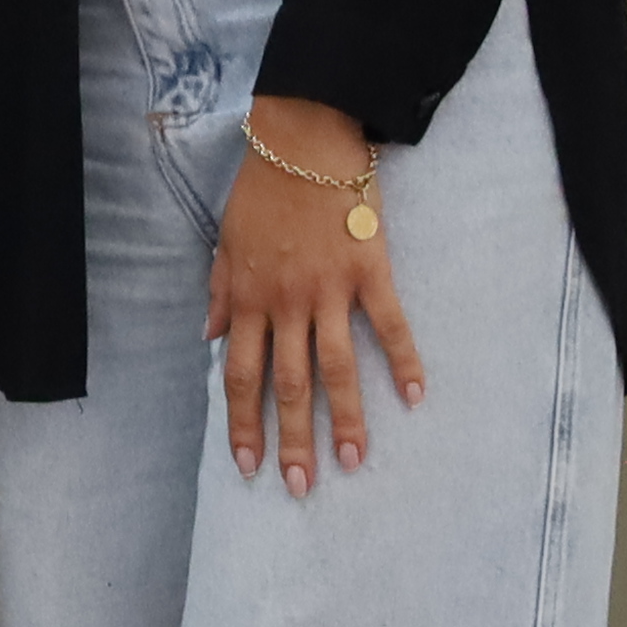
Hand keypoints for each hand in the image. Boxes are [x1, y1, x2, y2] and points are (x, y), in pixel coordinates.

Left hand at [211, 93, 425, 491]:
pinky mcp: (370, 270)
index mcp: (246, 299)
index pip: (241, 377)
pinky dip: (405, 361)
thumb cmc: (262, 190)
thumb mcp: (225, 241)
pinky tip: (416, 396)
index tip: (248, 465)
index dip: (243, 425)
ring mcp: (329, 290)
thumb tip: (209, 339)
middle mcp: (285, 303)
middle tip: (300, 485)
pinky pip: (389, 325)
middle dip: (292, 440)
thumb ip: (219, 293)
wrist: (303, 140)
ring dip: (346, 420)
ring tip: (354, 462)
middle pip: (288, 386)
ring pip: (335, 368)